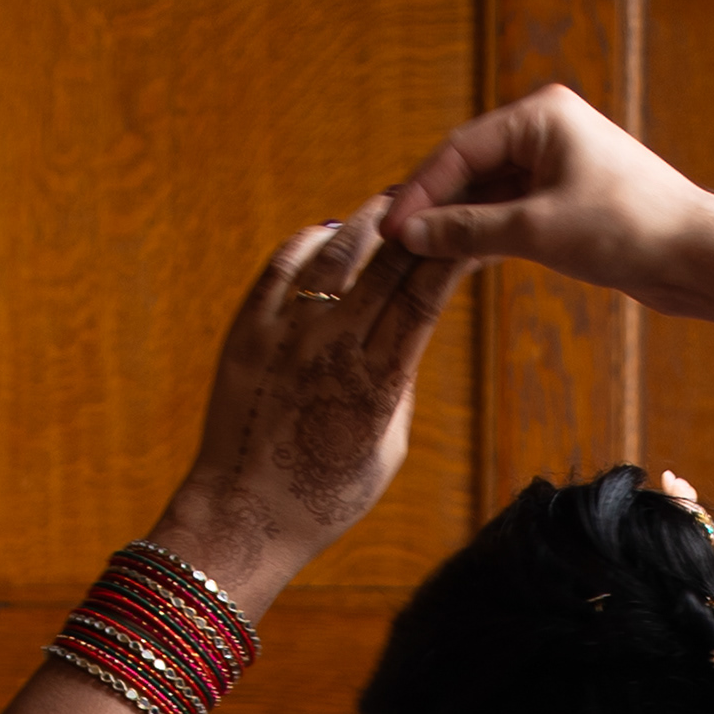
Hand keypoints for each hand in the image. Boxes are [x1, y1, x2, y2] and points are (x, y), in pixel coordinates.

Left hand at [156, 216, 459, 613]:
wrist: (242, 515)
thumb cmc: (324, 494)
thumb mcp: (387, 449)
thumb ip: (400, 384)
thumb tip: (405, 330)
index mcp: (378, 384)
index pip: (425, 297)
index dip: (451, 256)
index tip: (470, 233)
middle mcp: (333, 348)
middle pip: (387, 263)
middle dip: (418, 225)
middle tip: (439, 198)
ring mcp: (286, 333)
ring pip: (337, 252)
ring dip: (369, 221)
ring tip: (390, 204)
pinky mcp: (248, 328)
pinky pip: (284, 264)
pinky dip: (312, 241)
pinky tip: (331, 233)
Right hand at [373, 91, 713, 344]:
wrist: (697, 257)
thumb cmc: (626, 229)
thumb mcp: (536, 231)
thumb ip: (468, 229)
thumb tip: (412, 234)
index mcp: (540, 113)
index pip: (460, 148)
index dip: (421, 191)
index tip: (391, 230)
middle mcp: (548, 128)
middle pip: (471, 167)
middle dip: (434, 205)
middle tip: (394, 243)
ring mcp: (559, 164)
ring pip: (490, 192)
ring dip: (457, 223)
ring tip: (416, 254)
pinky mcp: (570, 200)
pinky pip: (512, 212)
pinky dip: (485, 234)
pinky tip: (455, 258)